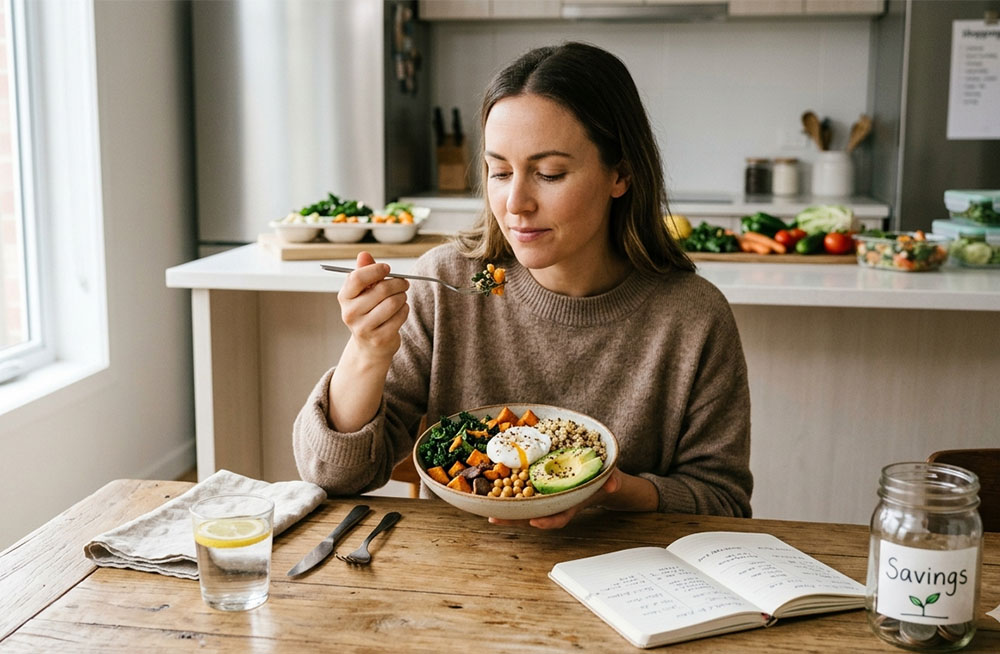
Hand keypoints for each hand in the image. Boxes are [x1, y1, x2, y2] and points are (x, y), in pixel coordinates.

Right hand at [338, 251, 409, 361]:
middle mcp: (350, 313)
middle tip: (404, 283)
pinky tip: (400, 311)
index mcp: (344, 297)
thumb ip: (364, 272)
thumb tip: (364, 254)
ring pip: (393, 303)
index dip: (375, 270)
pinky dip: (405, 310)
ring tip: (401, 298)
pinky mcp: (379, 339)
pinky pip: (400, 316)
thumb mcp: (363, 291)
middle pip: (381, 290)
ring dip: (402, 297)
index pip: (357, 278)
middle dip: (398, 283)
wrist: (369, 346)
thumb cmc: (368, 312)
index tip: (387, 268)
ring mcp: (364, 328)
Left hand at [488, 468, 624, 529]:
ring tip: (488, 510)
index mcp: (572, 503)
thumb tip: (613, 484)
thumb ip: (612, 481)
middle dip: (516, 519)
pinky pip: (523, 492)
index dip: (548, 522)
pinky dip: (509, 493)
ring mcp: (547, 498)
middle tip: (496, 518)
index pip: (560, 517)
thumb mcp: (610, 476)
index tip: (536, 522)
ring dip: (507, 509)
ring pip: (525, 507)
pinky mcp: (540, 488)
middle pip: (535, 515)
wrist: (598, 475)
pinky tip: (494, 492)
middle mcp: (556, 503)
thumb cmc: (603, 477)